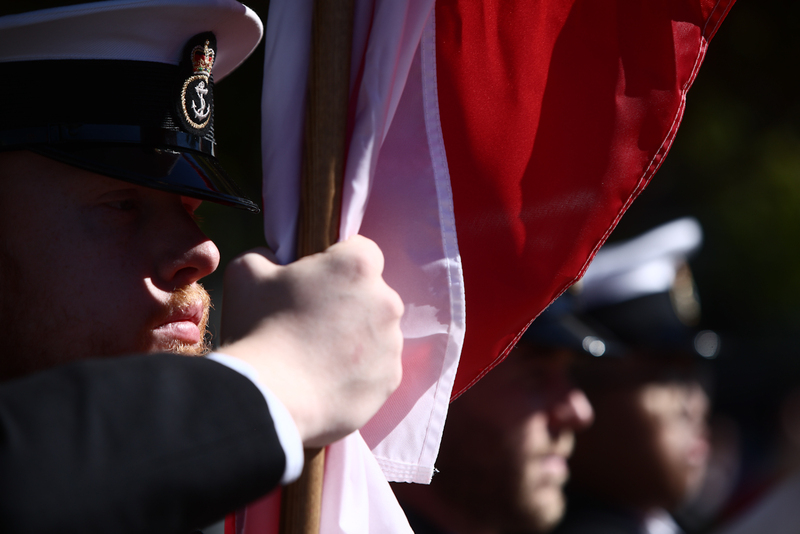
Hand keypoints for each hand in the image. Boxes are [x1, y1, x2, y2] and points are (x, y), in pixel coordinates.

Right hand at [219, 235, 403, 447]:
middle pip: (371, 294)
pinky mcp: (390, 380)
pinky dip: (358, 372)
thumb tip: (275, 259)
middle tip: (311, 323)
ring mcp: (392, 344)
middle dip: (348, 303)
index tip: (315, 282)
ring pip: (377, 333)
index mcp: (358, 266)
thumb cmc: (258, 329)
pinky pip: (377, 368)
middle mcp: (386, 301)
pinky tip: (326, 380)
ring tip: (316, 357)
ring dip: (355, 338)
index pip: (361, 250)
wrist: (267, 399)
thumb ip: (267, 254)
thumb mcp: (246, 273)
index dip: (336, 262)